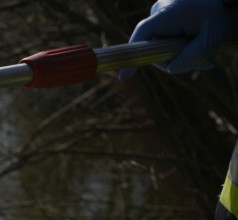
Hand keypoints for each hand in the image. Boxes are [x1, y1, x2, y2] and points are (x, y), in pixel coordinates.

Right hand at [119, 0, 237, 81]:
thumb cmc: (225, 13)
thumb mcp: (211, 41)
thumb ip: (190, 59)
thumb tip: (171, 69)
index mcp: (166, 14)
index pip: (141, 38)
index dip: (133, 59)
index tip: (124, 79)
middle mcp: (159, 10)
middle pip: (156, 46)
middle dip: (177, 58)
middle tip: (207, 63)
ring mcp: (163, 10)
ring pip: (165, 43)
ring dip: (185, 52)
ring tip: (210, 55)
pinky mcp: (169, 13)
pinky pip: (170, 35)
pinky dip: (185, 44)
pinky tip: (204, 46)